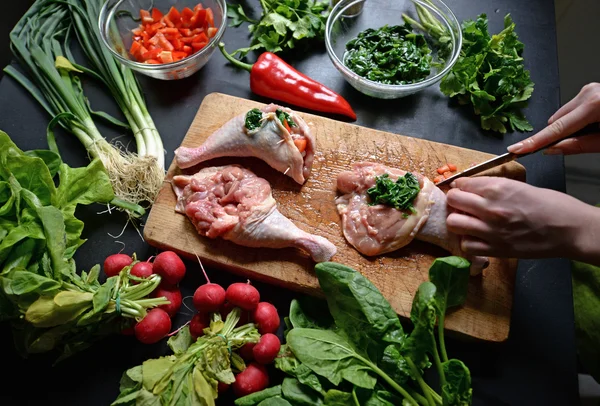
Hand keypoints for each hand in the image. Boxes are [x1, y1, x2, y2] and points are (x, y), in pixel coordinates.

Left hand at [445, 177, 599, 263]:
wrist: (570, 230)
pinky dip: (467, 241)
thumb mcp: (520, 186)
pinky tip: (476, 237)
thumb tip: (474, 188)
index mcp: (498, 188)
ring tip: (467, 220)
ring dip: (457, 220)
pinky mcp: (495, 249)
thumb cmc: (552, 205)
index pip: (461, 183)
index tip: (463, 189)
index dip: (460, 186)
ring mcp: (491, 230)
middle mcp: (490, 208)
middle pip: (453, 200)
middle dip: (455, 201)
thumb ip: (494, 188)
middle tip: (462, 204)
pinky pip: (466, 245)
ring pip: (453, 223)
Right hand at [507, 82, 599, 154]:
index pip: (556, 128)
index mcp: (594, 104)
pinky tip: (595, 123)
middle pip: (557, 121)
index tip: (516, 149)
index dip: (535, 142)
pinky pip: (572, 110)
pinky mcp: (590, 91)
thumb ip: (580, 145)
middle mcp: (588, 93)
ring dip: (571, 128)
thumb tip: (552, 149)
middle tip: (581, 144)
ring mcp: (589, 90)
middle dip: (561, 136)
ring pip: (563, 116)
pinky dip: (578, 121)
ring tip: (596, 131)